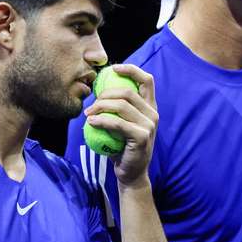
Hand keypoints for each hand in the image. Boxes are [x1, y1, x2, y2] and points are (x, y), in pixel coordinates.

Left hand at [84, 64, 157, 186]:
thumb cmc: (122, 147)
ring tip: (88, 114)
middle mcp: (153, 114)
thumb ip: (118, 109)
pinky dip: (101, 120)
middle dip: (106, 94)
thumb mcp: (122, 124)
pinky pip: (117, 123)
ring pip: (121, 106)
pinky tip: (91, 122)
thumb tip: (98, 90)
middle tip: (92, 103)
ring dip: (100, 107)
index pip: (147, 80)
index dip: (131, 70)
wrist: (131, 173)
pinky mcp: (142, 137)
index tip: (114, 69)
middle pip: (128, 92)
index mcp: (150, 107)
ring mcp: (149, 125)